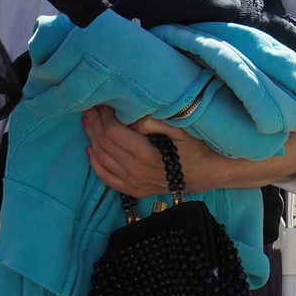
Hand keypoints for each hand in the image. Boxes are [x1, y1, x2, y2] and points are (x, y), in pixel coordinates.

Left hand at [82, 106, 235, 195]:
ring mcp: (133, 184)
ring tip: (88, 122)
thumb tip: (131, 121)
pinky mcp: (133, 191)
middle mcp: (135, 171)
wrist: (206, 173)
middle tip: (90, 108)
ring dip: (92, 138)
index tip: (102, 104)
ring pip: (102, 159)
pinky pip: (106, 178)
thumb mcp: (179, 129)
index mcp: (146, 155)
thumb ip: (154, 122)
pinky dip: (95, 163)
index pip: (114, 132)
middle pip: (105, 144)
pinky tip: (90, 149)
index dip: (105, 117)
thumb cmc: (195, 147)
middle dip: (95, 124)